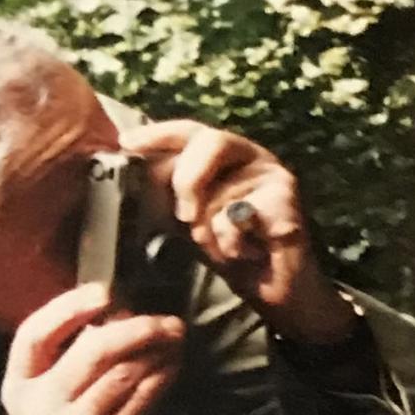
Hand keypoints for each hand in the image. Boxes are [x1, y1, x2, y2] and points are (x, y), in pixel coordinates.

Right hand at [0, 282, 186, 414]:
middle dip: (135, 325)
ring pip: (126, 370)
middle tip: (163, 319)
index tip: (104, 290)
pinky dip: (166, 373)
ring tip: (175, 337)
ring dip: (159, 347)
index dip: (69, 306)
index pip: (34, 334)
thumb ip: (69, 363)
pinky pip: (146, 395)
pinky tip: (174, 365)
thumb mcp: (47, 405)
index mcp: (18, 388)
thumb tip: (118, 315)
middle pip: (91, 348)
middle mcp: (42, 405)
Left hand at [122, 119, 355, 345]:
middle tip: (183, 216)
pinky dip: (230, 241)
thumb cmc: (224, 245)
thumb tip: (134, 169)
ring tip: (218, 245)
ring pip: (223, 187)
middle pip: (211, 141)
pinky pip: (241, 215)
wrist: (268, 284)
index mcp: (222, 154)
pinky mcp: (287, 200)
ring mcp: (273, 174)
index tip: (127, 143)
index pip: (189, 130)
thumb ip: (164, 189)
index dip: (158, 133)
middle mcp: (250, 155)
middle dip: (189, 179)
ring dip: (210, 226)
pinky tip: (241, 252)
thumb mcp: (183, 214)